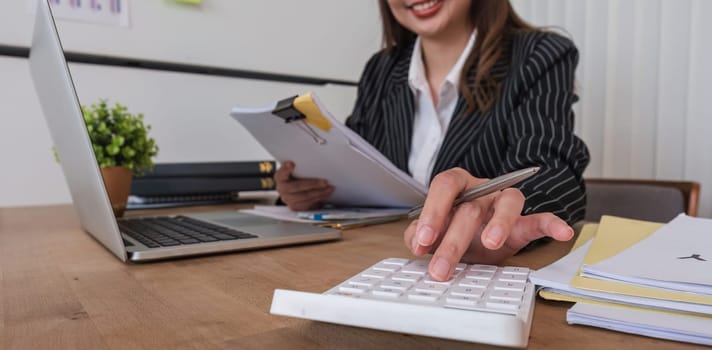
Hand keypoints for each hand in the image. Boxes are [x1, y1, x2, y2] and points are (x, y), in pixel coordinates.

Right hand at [274, 161, 333, 210]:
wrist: (291, 187)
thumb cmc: (295, 175)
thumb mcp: (294, 168)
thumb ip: (297, 165)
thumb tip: (300, 162)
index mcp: (280, 177)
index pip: (282, 173)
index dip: (286, 169)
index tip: (292, 164)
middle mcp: (281, 189)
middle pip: (297, 187)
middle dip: (313, 185)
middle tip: (325, 182)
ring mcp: (287, 200)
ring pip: (305, 198)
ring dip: (319, 193)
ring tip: (330, 189)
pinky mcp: (294, 207)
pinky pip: (308, 205)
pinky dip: (318, 200)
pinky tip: (326, 195)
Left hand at [403, 168, 573, 280]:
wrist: (476, 236)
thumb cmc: (453, 229)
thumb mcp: (433, 232)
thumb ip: (420, 233)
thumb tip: (417, 241)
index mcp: (457, 186)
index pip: (445, 187)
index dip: (433, 212)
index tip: (424, 240)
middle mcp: (482, 190)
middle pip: (471, 206)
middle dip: (453, 240)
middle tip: (441, 268)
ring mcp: (504, 203)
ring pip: (508, 204)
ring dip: (499, 223)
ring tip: (491, 243)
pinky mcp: (524, 222)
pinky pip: (541, 219)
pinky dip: (553, 224)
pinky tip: (563, 232)